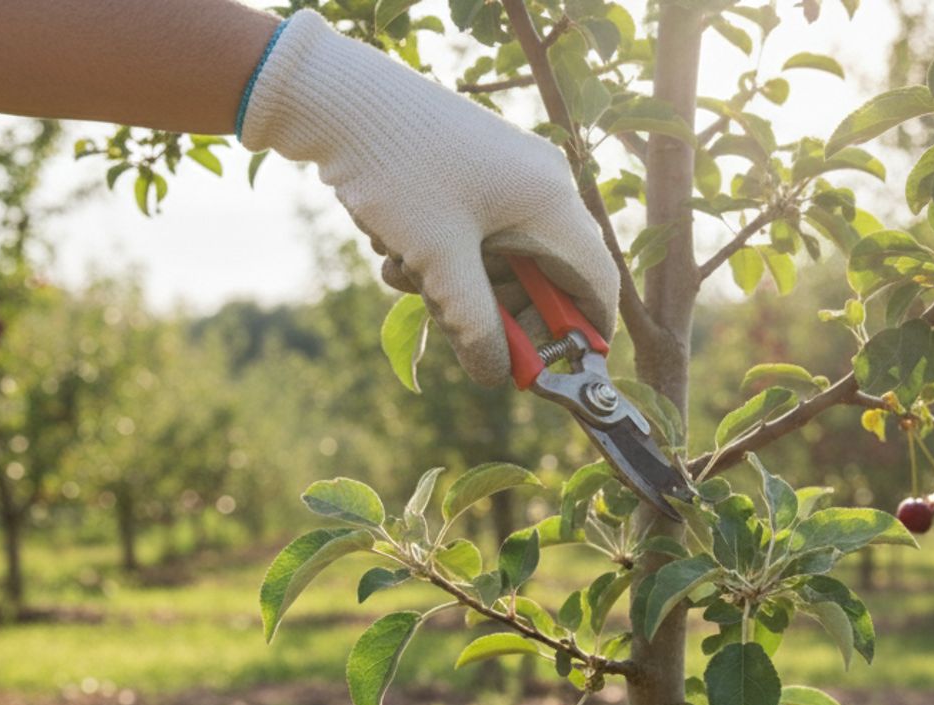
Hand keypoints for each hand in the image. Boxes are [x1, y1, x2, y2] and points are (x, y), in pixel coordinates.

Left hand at [237, 11, 617, 386]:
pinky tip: (396, 249)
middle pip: (543, 278)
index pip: (596, 284)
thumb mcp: (438, 263)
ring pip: (499, 261)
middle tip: (454, 327)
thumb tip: (495, 377)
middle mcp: (540, 185)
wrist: (337, 98)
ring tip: (405, 275)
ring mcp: (506, 176)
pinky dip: (439, 257)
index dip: (582, 336)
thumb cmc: (397, 170)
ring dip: (455, 285)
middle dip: (495, 310)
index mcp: (551, 201)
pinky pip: (472, 236)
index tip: (554, 373)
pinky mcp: (471, 173)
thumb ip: (473, 326)